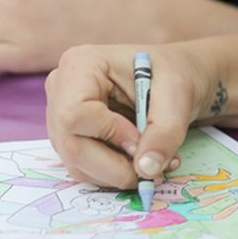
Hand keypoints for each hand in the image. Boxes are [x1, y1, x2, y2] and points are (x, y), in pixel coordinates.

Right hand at [45, 41, 218, 188]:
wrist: (170, 78)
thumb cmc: (171, 74)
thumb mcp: (177, 94)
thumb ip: (164, 131)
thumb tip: (145, 169)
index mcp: (81, 64)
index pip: (74, 113)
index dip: (109, 135)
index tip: (141, 138)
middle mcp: (61, 88)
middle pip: (71, 144)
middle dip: (115, 166)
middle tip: (152, 168)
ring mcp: (60, 114)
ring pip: (76, 162)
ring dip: (117, 173)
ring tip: (151, 163)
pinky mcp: (69, 136)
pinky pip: (83, 167)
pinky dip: (113, 174)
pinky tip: (136, 160)